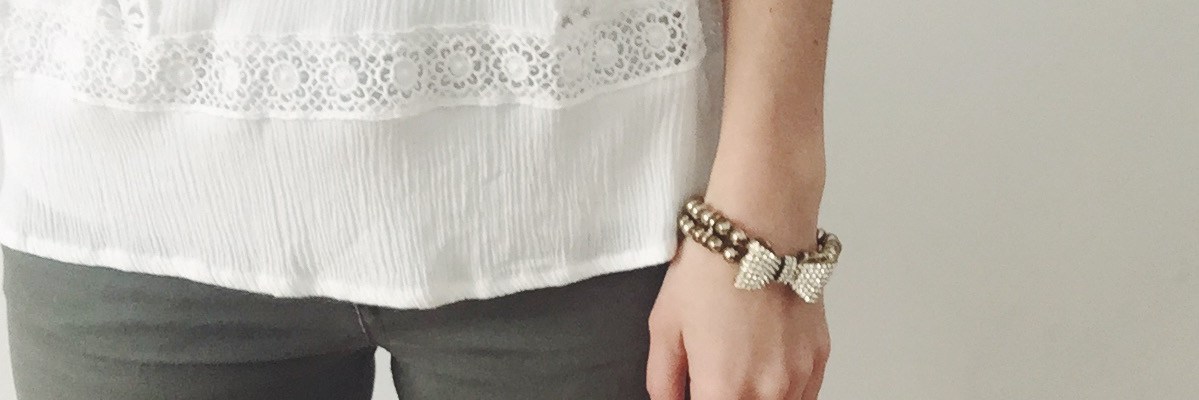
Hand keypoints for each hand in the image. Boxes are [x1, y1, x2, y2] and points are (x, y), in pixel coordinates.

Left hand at [646, 239, 830, 398]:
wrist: (761, 228)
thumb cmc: (712, 269)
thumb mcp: (664, 326)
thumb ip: (663, 379)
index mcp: (723, 390)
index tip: (695, 395)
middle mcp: (767, 391)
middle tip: (714, 385)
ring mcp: (798, 377)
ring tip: (738, 376)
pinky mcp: (819, 357)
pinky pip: (804, 397)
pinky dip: (784, 396)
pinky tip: (764, 376)